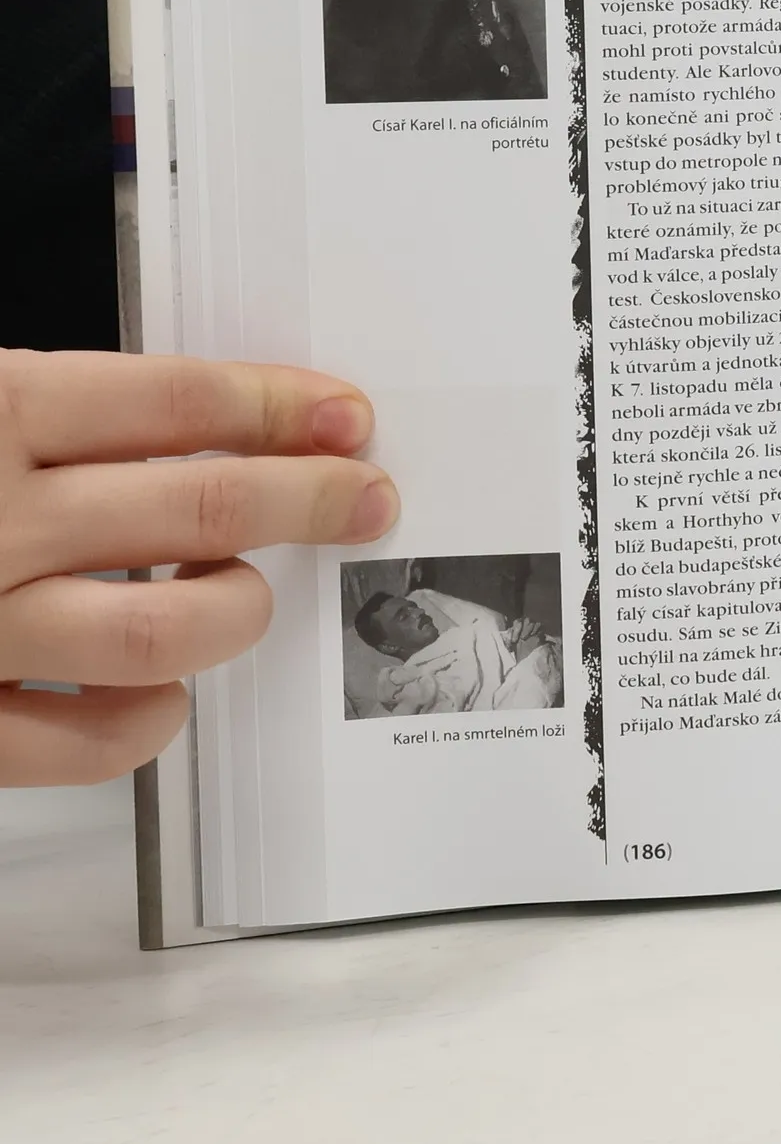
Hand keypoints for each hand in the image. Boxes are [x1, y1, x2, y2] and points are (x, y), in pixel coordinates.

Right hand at [0, 351, 397, 785]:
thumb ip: (49, 414)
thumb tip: (205, 422)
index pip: (171, 401)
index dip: (278, 404)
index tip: (345, 415)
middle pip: (197, 501)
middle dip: (308, 496)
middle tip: (368, 496)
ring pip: (162, 630)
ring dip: (238, 608)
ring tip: (253, 593)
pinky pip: (85, 742)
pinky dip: (150, 721)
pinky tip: (166, 692)